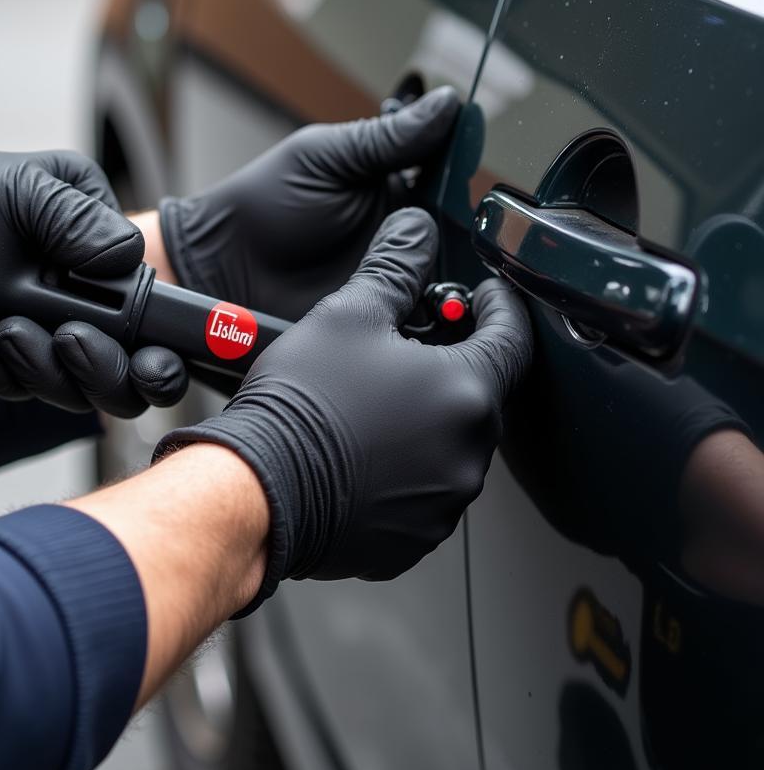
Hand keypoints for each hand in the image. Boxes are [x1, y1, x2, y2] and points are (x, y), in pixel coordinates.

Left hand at [0, 149, 187, 415]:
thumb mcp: (35, 185)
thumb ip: (78, 218)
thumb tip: (118, 258)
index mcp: (118, 273)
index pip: (164, 335)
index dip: (164, 362)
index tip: (149, 362)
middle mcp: (93, 315)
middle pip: (122, 383)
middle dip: (100, 370)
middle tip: (68, 337)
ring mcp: (49, 340)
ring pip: (71, 392)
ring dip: (47, 373)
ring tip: (8, 334)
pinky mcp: (9, 357)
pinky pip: (17, 387)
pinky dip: (3, 376)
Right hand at [155, 208, 532, 610]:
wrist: (256, 490)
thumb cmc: (301, 404)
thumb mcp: (349, 315)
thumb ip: (395, 269)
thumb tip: (415, 230)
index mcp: (466, 394)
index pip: (513, 338)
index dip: (499, 307)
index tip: (484, 297)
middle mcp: (468, 455)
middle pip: (479, 394)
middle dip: (451, 365)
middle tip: (407, 349)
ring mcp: (443, 504)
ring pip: (450, 445)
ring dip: (426, 421)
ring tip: (373, 404)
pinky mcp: (414, 539)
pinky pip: (424, 493)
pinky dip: (405, 470)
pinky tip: (362, 452)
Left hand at [158, 87, 459, 319]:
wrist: (220, 266)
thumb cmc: (263, 203)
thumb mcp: (325, 158)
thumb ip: (387, 138)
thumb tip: (449, 101)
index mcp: (393, 191)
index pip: (449, 182)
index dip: (469, 183)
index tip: (480, 186)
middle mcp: (401, 237)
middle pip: (461, 239)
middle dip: (474, 241)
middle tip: (479, 242)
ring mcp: (393, 281)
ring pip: (449, 283)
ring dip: (459, 282)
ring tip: (466, 280)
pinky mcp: (378, 319)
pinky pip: (419, 322)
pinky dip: (434, 318)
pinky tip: (441, 312)